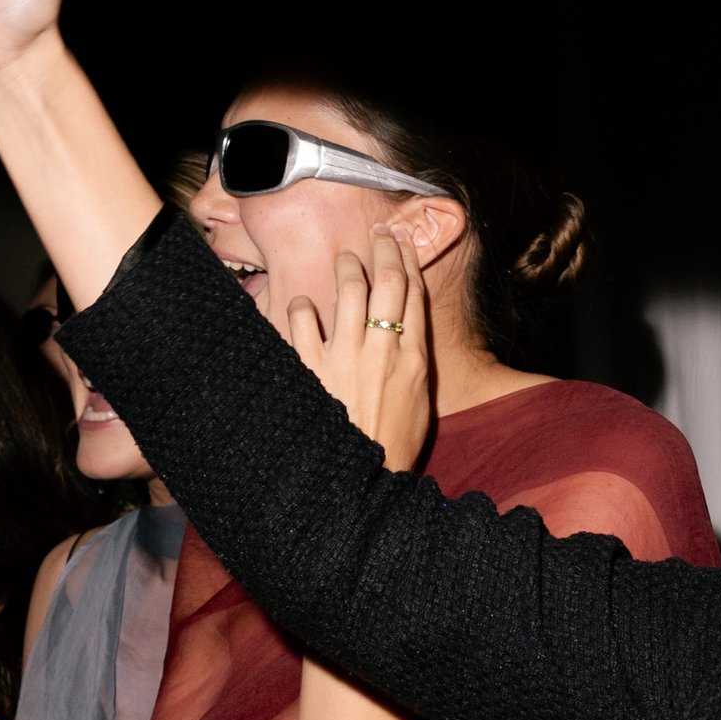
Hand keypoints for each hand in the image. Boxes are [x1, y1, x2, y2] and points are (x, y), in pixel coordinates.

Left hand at [283, 224, 433, 471]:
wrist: (361, 483)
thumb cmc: (392, 447)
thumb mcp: (418, 402)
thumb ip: (412, 362)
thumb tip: (405, 334)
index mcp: (413, 359)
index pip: (414, 294)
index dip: (407, 261)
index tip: (401, 241)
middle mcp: (382, 350)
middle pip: (386, 281)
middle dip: (383, 250)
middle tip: (376, 235)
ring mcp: (345, 357)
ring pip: (348, 290)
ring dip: (347, 268)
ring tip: (344, 261)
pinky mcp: (311, 368)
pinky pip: (303, 318)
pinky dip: (302, 306)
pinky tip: (302, 306)